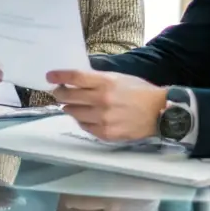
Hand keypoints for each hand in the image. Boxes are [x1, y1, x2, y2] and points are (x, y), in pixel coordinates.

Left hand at [47, 70, 167, 141]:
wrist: (160, 112)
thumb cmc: (139, 91)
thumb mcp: (118, 78)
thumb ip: (97, 79)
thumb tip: (75, 80)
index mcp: (105, 82)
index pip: (75, 77)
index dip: (59, 76)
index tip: (49, 76)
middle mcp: (101, 100)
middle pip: (69, 96)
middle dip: (59, 93)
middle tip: (57, 92)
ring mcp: (103, 119)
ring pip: (73, 113)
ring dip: (69, 107)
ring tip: (72, 105)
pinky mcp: (106, 133)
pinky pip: (84, 126)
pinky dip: (81, 120)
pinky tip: (85, 116)